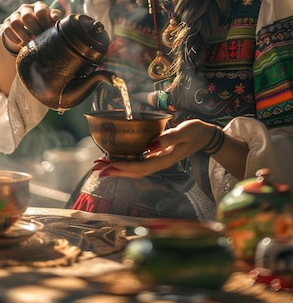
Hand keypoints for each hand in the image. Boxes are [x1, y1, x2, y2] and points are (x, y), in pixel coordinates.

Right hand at [1, 1, 60, 54]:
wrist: (28, 29)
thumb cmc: (43, 25)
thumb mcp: (50, 21)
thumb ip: (54, 18)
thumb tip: (56, 16)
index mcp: (39, 6)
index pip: (40, 11)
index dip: (45, 23)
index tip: (49, 33)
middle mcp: (26, 8)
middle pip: (27, 17)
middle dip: (34, 30)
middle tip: (40, 40)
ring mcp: (15, 15)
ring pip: (16, 23)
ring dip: (24, 36)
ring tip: (30, 44)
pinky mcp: (7, 23)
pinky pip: (7, 29)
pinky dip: (14, 37)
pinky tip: (20, 44)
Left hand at [96, 119, 216, 177]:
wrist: (206, 136)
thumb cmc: (196, 131)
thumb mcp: (184, 131)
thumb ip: (169, 138)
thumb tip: (150, 146)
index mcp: (166, 158)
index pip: (142, 166)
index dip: (124, 168)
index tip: (109, 167)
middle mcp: (160, 162)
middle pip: (135, 171)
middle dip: (115, 171)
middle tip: (97, 169)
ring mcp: (158, 160)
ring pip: (135, 169)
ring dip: (118, 168)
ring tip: (100, 166)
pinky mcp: (157, 156)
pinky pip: (139, 163)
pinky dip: (125, 163)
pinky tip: (115, 160)